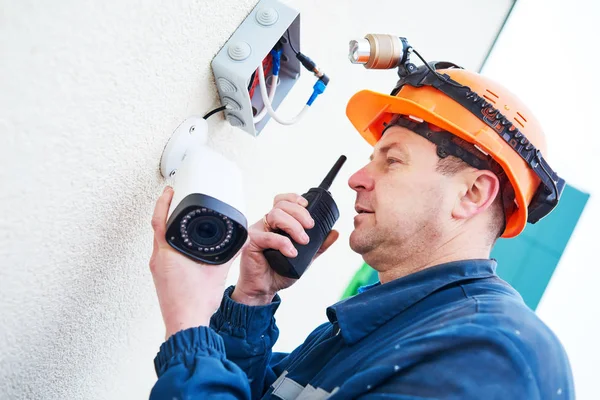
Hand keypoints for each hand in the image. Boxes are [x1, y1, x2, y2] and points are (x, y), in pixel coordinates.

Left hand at [149, 187, 240, 338]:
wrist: (185, 324)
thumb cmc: (196, 303)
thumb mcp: (217, 272)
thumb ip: (229, 253)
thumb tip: (239, 239)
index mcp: (168, 253)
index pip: (160, 220)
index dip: (164, 202)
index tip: (170, 190)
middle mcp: (158, 259)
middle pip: (158, 227)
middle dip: (166, 210)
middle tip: (174, 197)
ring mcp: (157, 268)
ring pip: (160, 240)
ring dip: (168, 227)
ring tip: (179, 218)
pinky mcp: (160, 276)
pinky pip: (163, 252)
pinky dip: (170, 242)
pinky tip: (182, 243)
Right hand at [232, 193, 338, 305]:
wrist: (264, 289)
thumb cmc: (279, 271)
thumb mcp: (305, 258)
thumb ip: (318, 245)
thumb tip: (334, 232)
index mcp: (277, 223)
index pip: (283, 201)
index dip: (294, 198)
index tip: (307, 205)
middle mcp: (266, 224)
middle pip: (281, 205)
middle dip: (299, 213)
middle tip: (310, 226)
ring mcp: (258, 232)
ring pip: (274, 215)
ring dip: (293, 226)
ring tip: (303, 241)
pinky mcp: (251, 243)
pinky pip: (267, 236)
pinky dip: (282, 243)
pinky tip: (291, 252)